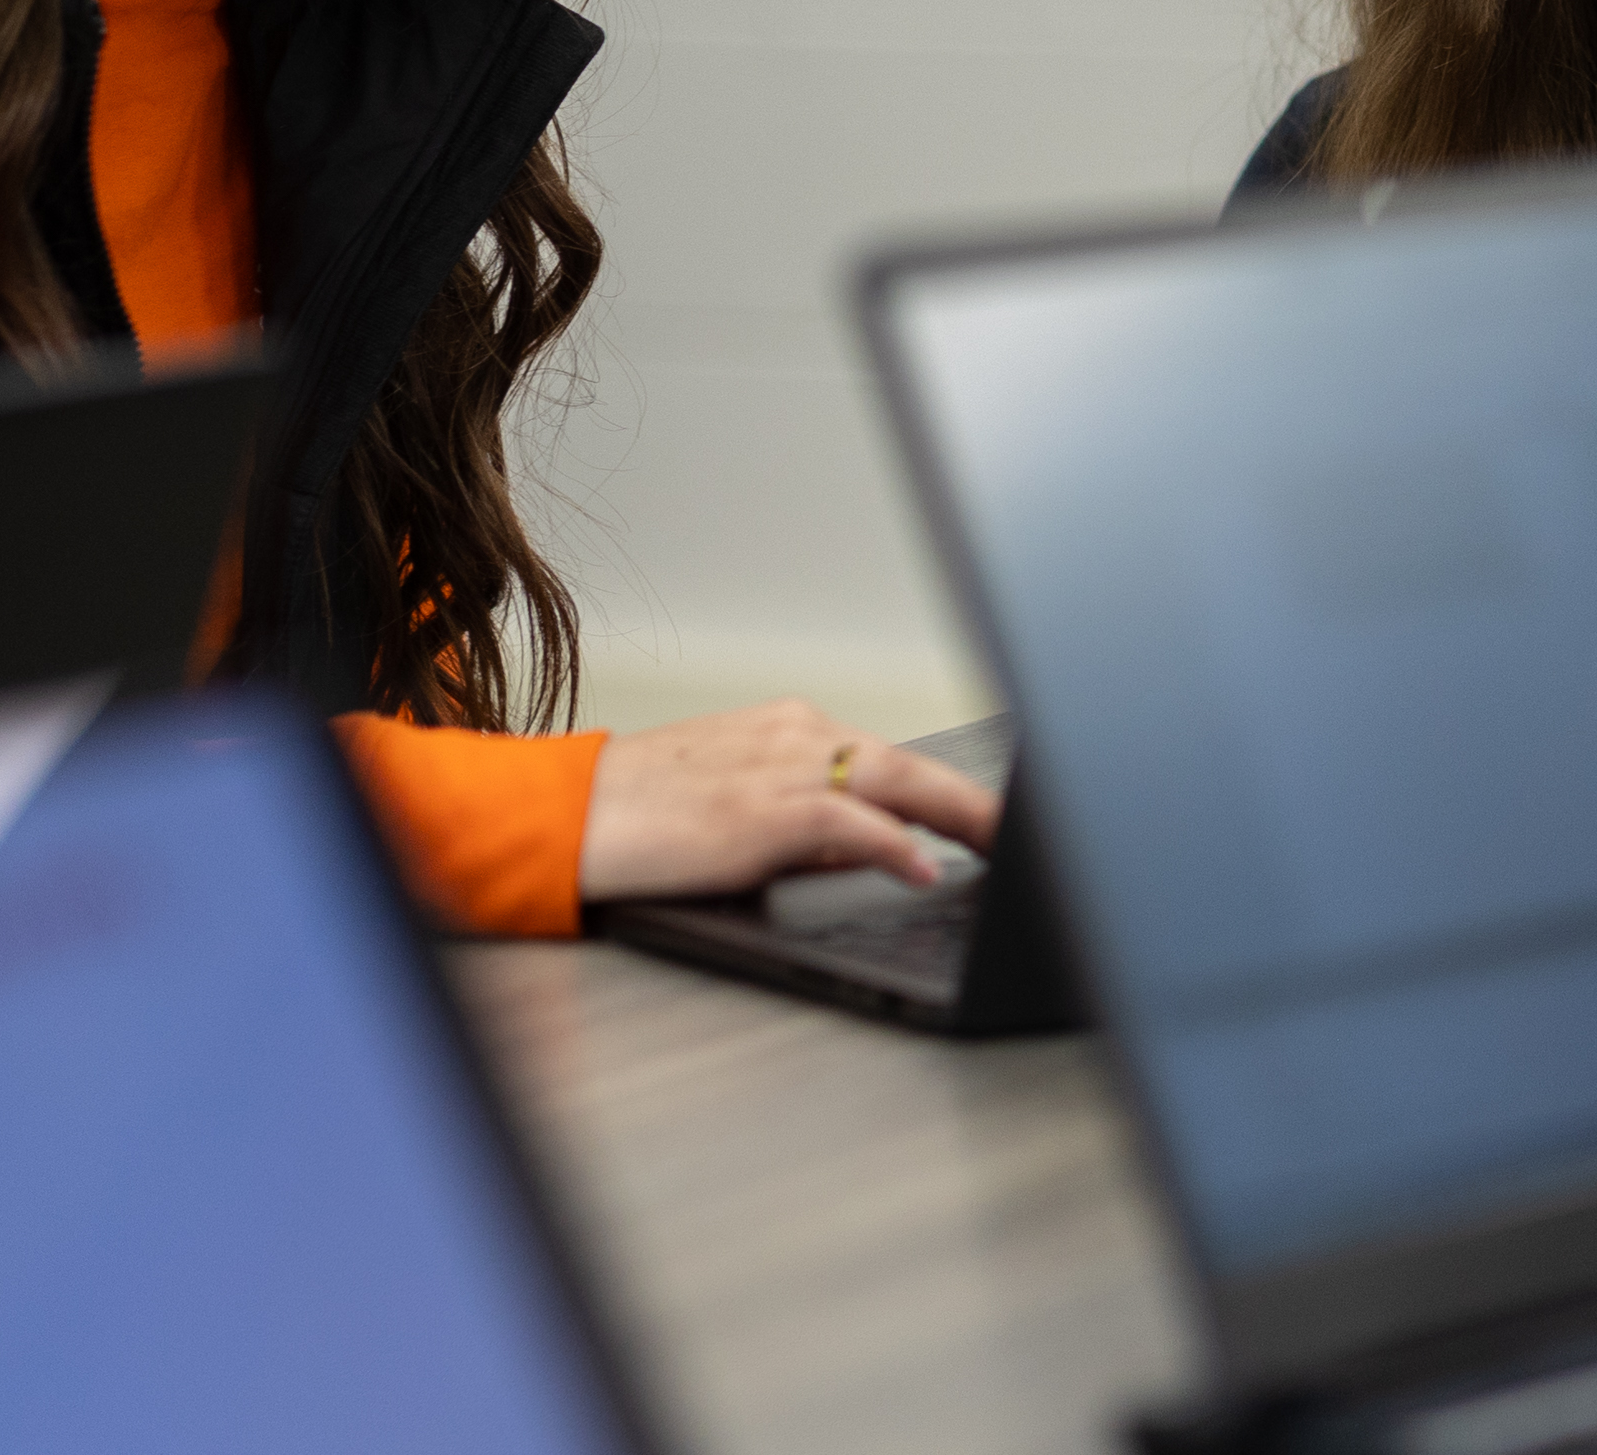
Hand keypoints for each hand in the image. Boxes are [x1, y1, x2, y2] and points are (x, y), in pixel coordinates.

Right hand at [576, 697, 1000, 899]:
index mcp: (792, 728)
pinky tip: (924, 868)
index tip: (998, 818)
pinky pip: (848, 820)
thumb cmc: (643, 815)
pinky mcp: (761, 809)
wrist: (567, 815)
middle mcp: (796, 734)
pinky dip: (893, 843)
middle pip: (912, 764)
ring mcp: (780, 765)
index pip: (893, 758)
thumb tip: (881, 850)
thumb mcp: (740, 810)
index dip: (954, 792)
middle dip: (978, 802)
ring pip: (896, 781)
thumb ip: (812, 826)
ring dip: (961, 816)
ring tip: (1007, 845)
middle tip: (1029, 832)